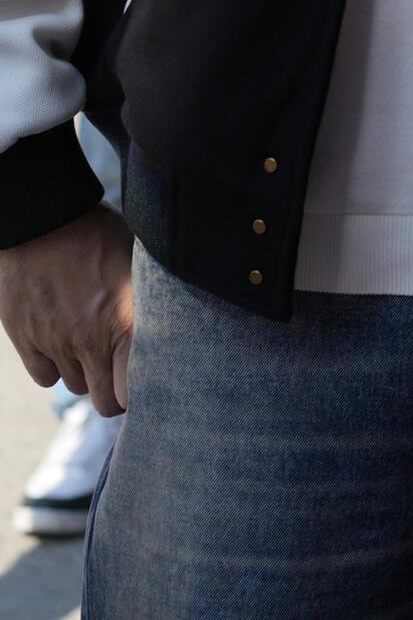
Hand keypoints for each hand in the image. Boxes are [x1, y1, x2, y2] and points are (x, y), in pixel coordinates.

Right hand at [0, 208, 134, 416]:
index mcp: (124, 324)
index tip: (148, 376)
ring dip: (86, 371)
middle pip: (105, 402)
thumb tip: (181, 317)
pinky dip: (54, 365)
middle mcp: (88, 343)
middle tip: (120, 367)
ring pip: (74, 385)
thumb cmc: (98, 230)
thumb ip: (152, 298)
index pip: (134, 392)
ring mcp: (53, 344)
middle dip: (115, 390)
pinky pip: (45, 376)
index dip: (143, 389)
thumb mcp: (138, 259)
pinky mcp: (24, 340)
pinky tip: (63, 339)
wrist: (41, 216)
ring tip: (92, 338)